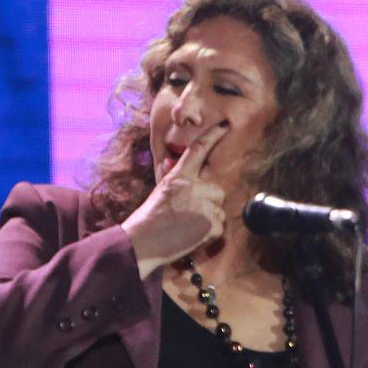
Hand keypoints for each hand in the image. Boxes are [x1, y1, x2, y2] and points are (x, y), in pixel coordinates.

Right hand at [122, 122, 228, 273]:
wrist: (141, 242)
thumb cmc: (148, 220)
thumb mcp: (162, 192)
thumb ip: (181, 185)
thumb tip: (198, 183)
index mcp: (178, 176)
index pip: (198, 150)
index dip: (213, 135)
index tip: (225, 125)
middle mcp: (194, 187)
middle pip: (217, 190)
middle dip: (208, 202)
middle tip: (188, 216)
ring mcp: (205, 205)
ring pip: (219, 209)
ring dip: (209, 218)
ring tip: (187, 227)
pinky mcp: (212, 223)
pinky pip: (220, 226)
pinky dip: (210, 233)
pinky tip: (192, 236)